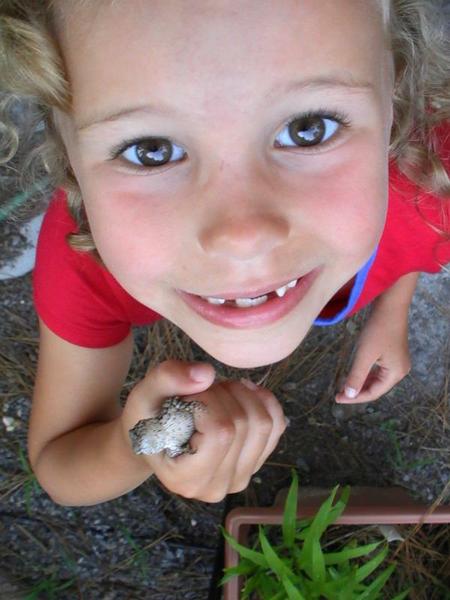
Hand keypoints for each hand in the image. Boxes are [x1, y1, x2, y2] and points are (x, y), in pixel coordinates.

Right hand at [121, 360, 286, 501]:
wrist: (154, 439)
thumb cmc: (146, 419)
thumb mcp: (144, 394)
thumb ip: (167, 378)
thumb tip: (207, 373)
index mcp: (185, 478)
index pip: (220, 432)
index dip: (208, 401)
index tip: (186, 396)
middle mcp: (216, 487)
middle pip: (245, 425)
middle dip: (223, 394)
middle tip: (199, 392)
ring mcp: (239, 479)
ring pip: (265, 424)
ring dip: (241, 395)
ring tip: (215, 394)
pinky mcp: (255, 464)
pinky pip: (276, 426)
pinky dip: (263, 400)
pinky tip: (240, 394)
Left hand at [335, 303, 410, 403]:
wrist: (389, 306)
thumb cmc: (378, 329)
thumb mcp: (364, 355)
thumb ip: (356, 376)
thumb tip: (349, 395)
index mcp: (396, 373)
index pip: (373, 393)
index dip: (355, 398)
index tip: (337, 398)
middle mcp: (400, 370)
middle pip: (376, 388)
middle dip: (357, 392)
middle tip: (338, 394)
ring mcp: (397, 362)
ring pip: (376, 379)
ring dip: (360, 383)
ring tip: (344, 387)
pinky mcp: (392, 354)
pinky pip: (378, 370)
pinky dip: (365, 374)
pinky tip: (353, 375)